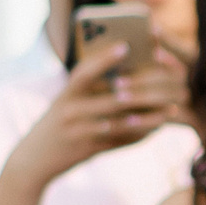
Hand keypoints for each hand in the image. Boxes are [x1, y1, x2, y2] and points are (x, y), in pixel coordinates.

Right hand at [10, 42, 184, 187]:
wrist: (35, 158)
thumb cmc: (59, 123)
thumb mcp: (66, 102)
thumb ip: (89, 90)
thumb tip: (128, 76)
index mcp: (66, 93)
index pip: (85, 72)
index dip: (104, 59)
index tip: (126, 46)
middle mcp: (70, 109)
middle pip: (113, 99)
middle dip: (145, 93)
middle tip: (169, 88)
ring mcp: (79, 131)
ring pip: (121, 122)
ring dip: (148, 117)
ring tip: (170, 111)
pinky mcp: (87, 149)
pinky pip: (119, 141)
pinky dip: (139, 135)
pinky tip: (156, 129)